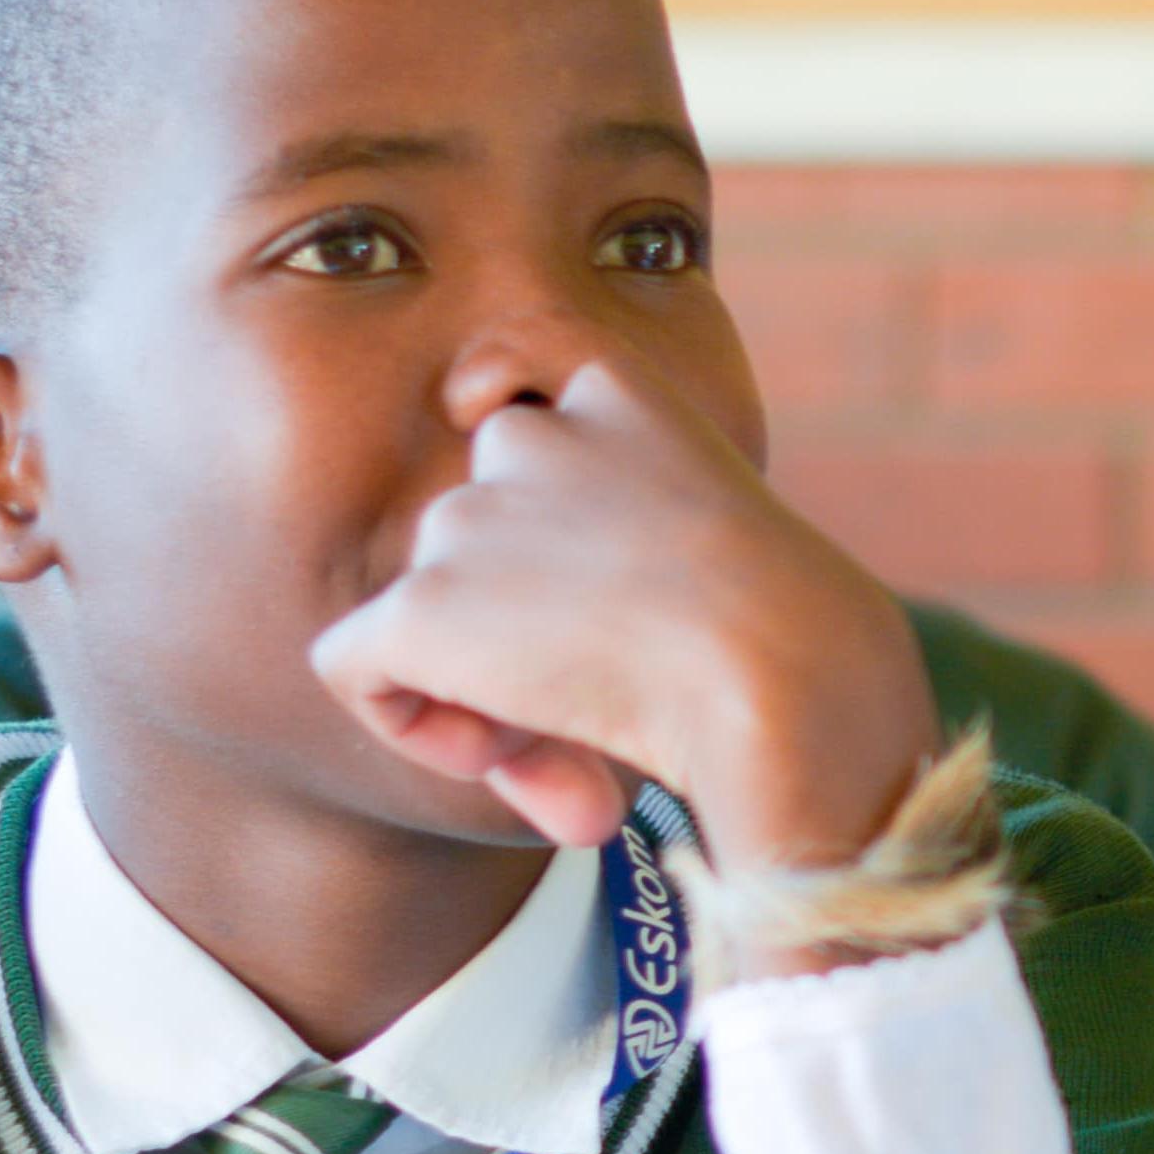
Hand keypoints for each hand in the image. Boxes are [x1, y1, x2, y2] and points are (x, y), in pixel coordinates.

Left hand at [309, 358, 938, 873]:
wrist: (788, 674)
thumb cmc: (797, 647)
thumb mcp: (724, 584)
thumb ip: (631, 613)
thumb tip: (574, 733)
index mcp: (619, 394)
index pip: (537, 441)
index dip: (556, 538)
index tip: (622, 612)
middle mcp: (530, 435)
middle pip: (481, 536)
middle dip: (520, 623)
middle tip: (600, 701)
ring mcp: (470, 519)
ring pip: (428, 606)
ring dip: (483, 680)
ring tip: (570, 739)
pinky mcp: (425, 606)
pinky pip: (356, 667)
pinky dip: (409, 724)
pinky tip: (491, 759)